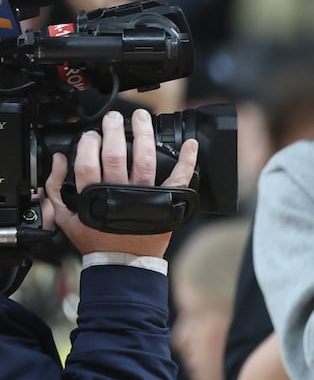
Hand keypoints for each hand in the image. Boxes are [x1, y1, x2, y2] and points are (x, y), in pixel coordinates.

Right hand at [46, 109, 196, 258]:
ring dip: (144, 134)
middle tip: (115, 118)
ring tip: (142, 118)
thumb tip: (59, 161)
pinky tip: (190, 145)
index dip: (89, 144)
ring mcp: (144, 196)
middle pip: (116, 154)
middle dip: (115, 130)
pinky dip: (186, 160)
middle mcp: (120, 192)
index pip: (88, 162)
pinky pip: (178, 178)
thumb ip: (56, 188)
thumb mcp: (65, 217)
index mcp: (94, 195)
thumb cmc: (96, 240)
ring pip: (145, 159)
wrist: (123, 261)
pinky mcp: (165, 201)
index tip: (92, 135)